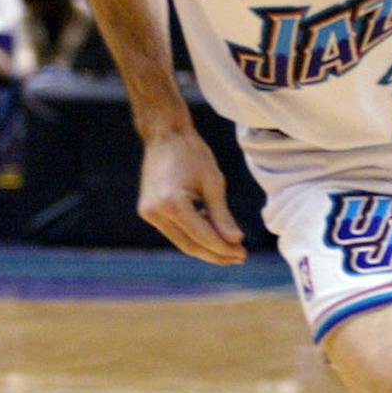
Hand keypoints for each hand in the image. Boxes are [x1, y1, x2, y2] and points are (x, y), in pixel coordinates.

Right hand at [138, 128, 245, 265]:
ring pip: (182, 241)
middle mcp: (155, 212)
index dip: (224, 248)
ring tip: (231, 247)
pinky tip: (213, 231)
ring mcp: (149, 213)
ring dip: (206, 246)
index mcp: (172, 203)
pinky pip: (175, 231)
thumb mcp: (213, 182)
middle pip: (190, 245)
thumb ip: (223, 215)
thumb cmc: (192, 153)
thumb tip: (236, 241)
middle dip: (216, 253)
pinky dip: (194, 234)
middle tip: (239, 257)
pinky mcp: (148, 211)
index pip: (202, 236)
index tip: (243, 254)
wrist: (164, 135)